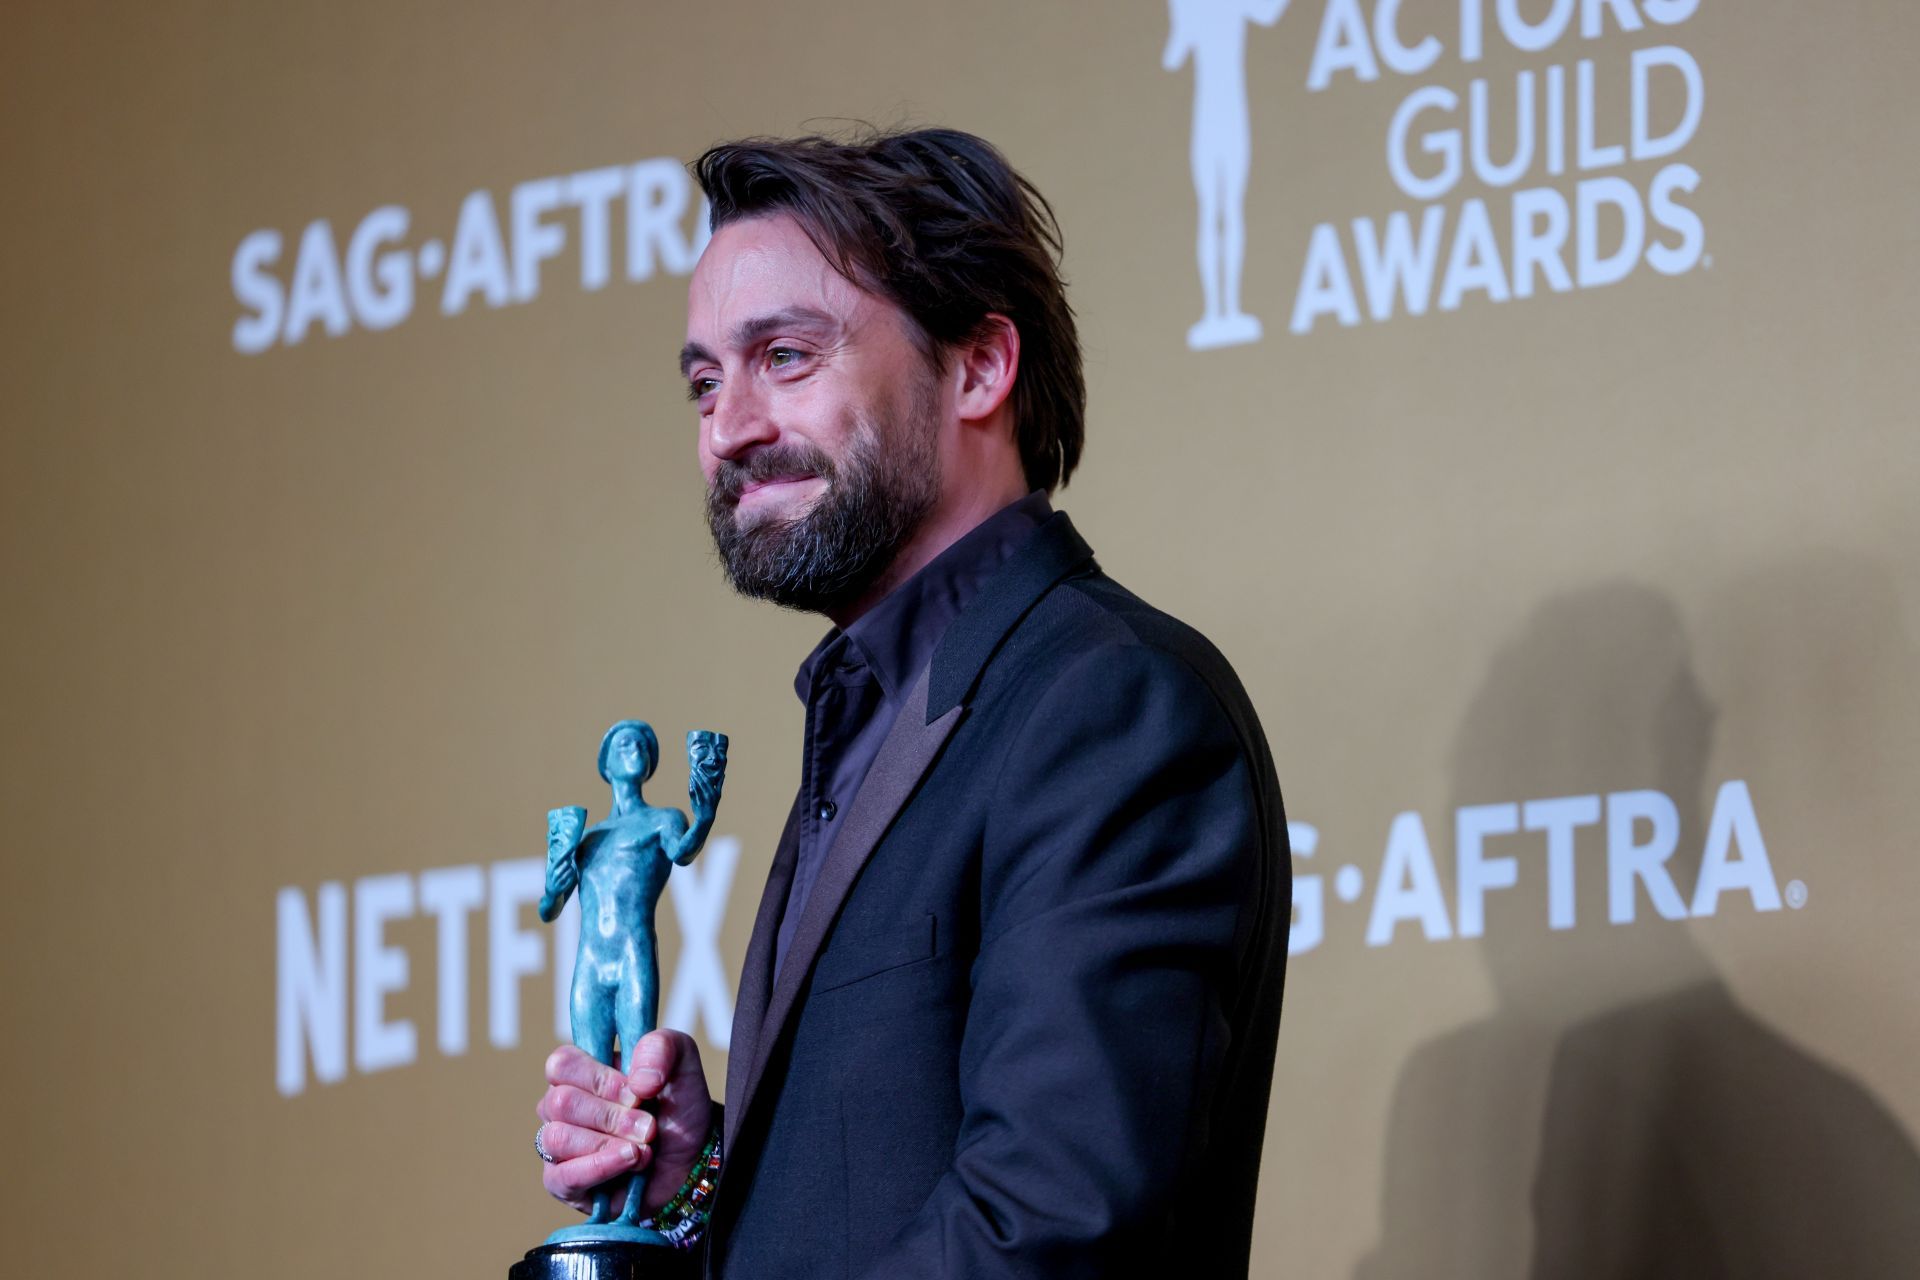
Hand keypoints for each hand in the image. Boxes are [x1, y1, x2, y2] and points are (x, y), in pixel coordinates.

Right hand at [535, 1032, 714, 1215]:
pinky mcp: (562, 1183)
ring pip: (558, 1137)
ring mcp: (558, 1146)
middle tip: (649, 1127)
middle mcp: (563, 1107)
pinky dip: (600, 1167)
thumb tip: (637, 1081)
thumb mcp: (682, 1061)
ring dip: (608, 1143)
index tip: (636, 1092)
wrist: (694, 1158)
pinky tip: (629, 1161)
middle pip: (560, 1102)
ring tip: (643, 1148)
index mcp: (581, 1072)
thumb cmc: (678, 1108)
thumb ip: (661, 1047)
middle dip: (612, 1116)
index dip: (598, 1079)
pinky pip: (562, 1176)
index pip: (561, 1064)